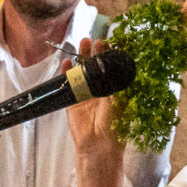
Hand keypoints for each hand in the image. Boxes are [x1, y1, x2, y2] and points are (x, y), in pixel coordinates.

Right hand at [67, 43, 123, 169]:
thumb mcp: (119, 100)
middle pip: (97, 67)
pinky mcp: (73, 102)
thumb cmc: (115, 126)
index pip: (112, 68)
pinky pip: (68, 84)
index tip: (110, 43)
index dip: (110, 55)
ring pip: (82, 72)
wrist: (99, 146)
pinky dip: (66, 73)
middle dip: (95, 52)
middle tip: (94, 40)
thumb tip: (114, 61)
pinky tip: (67, 62)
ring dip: (82, 58)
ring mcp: (86, 95)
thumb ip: (114, 81)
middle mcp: (101, 91)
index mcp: (115, 91)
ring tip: (82, 43)